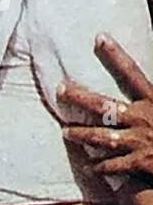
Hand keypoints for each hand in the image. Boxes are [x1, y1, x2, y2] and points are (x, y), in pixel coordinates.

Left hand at [61, 34, 152, 179]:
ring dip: (83, 135)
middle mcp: (145, 119)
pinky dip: (102, 166)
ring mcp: (141, 142)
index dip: (116, 55)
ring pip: (103, 136)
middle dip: (80, 97)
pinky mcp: (141, 163)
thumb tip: (124, 100)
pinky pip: (114, 165)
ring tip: (66, 132)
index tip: (99, 37)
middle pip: (105, 106)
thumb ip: (147, 100)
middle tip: (60, 89)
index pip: (133, 73)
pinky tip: (91, 167)